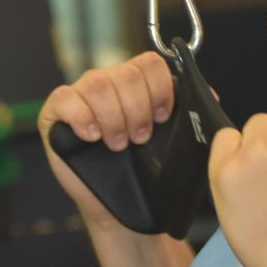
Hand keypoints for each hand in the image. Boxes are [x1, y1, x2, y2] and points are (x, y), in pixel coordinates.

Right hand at [38, 51, 173, 230]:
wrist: (119, 203)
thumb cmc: (145, 170)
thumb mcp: (174, 141)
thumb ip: (190, 114)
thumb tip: (210, 97)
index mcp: (138, 82)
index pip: (151, 63)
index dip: (160, 89)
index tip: (163, 118)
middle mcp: (109, 81)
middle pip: (126, 73)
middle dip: (138, 110)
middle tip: (140, 138)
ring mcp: (81, 93)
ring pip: (98, 84)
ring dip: (113, 118)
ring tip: (118, 144)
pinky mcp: (56, 111)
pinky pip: (66, 98)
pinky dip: (83, 118)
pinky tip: (92, 136)